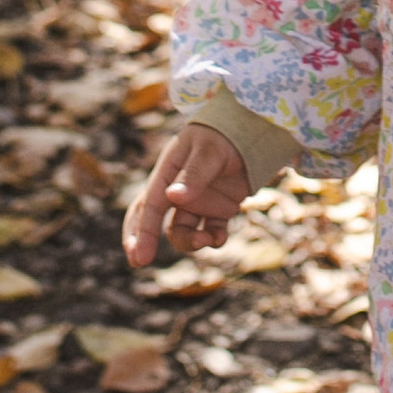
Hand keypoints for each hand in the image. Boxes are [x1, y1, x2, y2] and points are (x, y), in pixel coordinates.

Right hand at [126, 125, 252, 269]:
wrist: (254, 130)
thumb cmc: (225, 134)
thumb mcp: (209, 151)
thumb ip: (194, 175)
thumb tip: (173, 197)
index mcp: (168, 172)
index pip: (149, 204)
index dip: (142, 230)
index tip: (139, 256)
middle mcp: (178, 189)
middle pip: (152, 219)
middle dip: (145, 240)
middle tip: (140, 262)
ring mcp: (198, 201)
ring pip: (183, 231)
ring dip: (191, 242)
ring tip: (209, 240)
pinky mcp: (218, 209)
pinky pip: (210, 231)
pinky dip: (213, 239)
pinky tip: (219, 238)